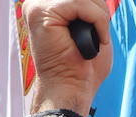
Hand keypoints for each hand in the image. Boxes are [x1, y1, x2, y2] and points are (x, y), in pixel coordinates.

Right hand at [25, 0, 112, 116]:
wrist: (71, 89)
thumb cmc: (82, 67)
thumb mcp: (93, 27)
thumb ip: (92, 8)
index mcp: (48, 5)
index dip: (95, 7)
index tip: (98, 29)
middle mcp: (38, 2)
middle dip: (98, 10)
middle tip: (97, 36)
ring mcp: (36, 5)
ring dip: (99, 18)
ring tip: (94, 40)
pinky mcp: (41, 12)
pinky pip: (80, 4)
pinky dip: (96, 21)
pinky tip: (95, 40)